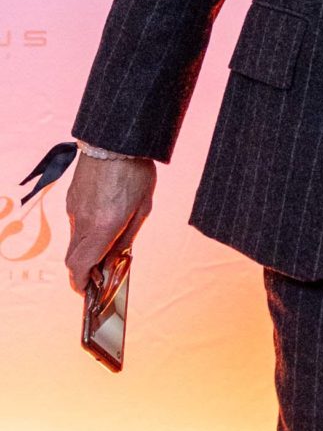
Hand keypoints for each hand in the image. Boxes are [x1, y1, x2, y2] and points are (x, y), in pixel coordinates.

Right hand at [64, 152, 155, 293]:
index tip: (87, 292)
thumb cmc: (136, 171)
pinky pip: (75, 223)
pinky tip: (103, 223)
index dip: (81, 284)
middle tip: (98, 276)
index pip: (80, 266)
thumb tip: (117, 256)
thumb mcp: (143, 207)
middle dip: (82, 272)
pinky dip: (85, 232)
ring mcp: (73, 208)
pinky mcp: (71, 198)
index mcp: (103, 226)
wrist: (115, 138)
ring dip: (86, 250)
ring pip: (73, 241)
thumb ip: (128, 235)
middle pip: (72, 259)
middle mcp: (83, 221)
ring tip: (107, 246)